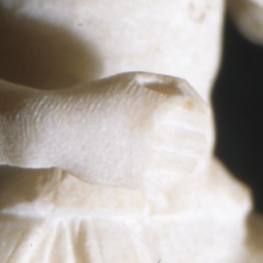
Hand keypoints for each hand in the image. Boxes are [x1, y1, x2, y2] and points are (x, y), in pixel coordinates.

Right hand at [35, 71, 213, 194]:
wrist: (57, 128)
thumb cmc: (96, 98)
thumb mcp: (131, 80)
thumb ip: (168, 86)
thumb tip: (200, 107)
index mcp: (157, 107)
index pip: (200, 114)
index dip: (204, 116)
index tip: (202, 118)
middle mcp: (155, 134)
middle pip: (199, 141)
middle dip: (202, 139)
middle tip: (200, 140)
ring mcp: (145, 159)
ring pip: (188, 165)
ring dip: (193, 160)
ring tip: (191, 157)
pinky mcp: (134, 180)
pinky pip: (169, 182)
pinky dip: (177, 176)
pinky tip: (172, 170)